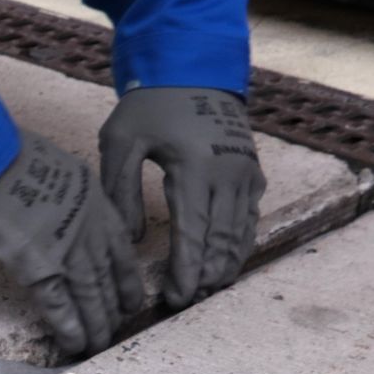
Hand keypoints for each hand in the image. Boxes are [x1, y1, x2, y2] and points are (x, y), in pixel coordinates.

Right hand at [0, 132, 142, 354]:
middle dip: (112, 308)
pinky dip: (68, 325)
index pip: (120, 248)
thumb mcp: (53, 166)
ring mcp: (65, 247)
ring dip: (95, 324)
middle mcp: (88, 226)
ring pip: (89, 294)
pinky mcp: (35, 265)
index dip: (126, 278)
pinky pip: (57, 302)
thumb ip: (64, 195)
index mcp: (93, 199)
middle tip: (115, 330)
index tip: (130, 300)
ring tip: (98, 345)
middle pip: (107, 276)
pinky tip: (74, 342)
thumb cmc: (2, 154)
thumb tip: (56, 215)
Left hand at [99, 88, 266, 308]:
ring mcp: (247, 174)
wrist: (193, 69)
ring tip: (204, 292)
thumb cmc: (150, 105)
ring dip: (225, 266)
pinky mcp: (253, 173)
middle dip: (206, 277)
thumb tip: (130, 239)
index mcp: (196, 168)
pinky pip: (250, 218)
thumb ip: (120, 189)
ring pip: (241, 234)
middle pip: (222, 241)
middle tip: (186, 304)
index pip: (194, 233)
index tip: (175, 299)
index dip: (186, 270)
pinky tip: (223, 264)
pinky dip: (238, 245)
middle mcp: (230, 175)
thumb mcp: (121, 139)